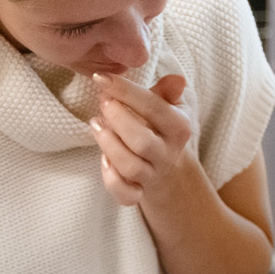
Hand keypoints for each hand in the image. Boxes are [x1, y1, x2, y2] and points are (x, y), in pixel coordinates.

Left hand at [90, 72, 192, 206]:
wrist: (167, 167)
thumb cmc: (160, 127)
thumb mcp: (169, 105)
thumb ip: (168, 91)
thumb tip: (177, 80)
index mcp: (179, 128)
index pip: (153, 107)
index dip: (126, 91)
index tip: (102, 78)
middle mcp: (167, 153)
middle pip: (142, 142)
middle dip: (118, 120)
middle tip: (102, 102)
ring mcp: (152, 175)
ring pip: (130, 167)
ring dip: (109, 146)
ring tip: (95, 124)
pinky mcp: (139, 193)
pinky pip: (126, 195)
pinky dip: (112, 181)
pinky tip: (103, 160)